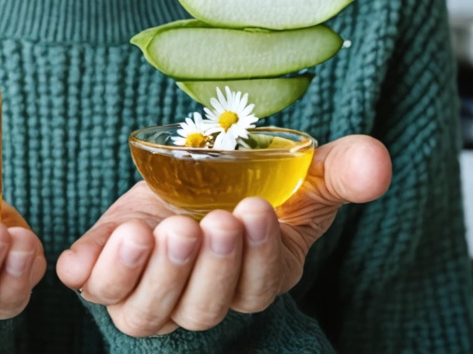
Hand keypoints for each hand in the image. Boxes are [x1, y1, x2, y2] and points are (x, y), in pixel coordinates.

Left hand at [56, 134, 390, 337]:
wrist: (187, 175)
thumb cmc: (251, 185)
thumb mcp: (300, 175)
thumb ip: (339, 170)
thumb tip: (378, 161)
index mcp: (252, 278)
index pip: (257, 288)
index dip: (256, 257)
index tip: (256, 210)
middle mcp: (198, 296)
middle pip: (202, 309)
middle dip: (209, 268)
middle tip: (212, 221)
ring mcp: (147, 288)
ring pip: (147, 312)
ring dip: (155, 274)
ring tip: (161, 229)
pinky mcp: (104, 266)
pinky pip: (94, 286)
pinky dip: (97, 268)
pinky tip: (115, 236)